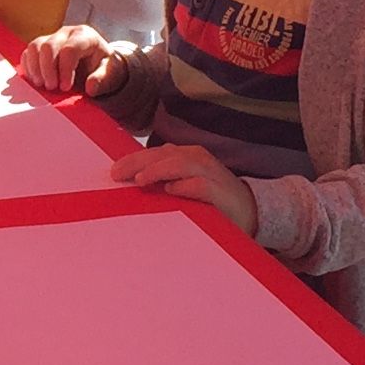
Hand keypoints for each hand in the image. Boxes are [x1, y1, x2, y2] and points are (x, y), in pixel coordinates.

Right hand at [21, 25, 125, 97]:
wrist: (97, 63)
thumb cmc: (103, 67)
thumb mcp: (110, 73)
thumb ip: (102, 80)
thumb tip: (91, 87)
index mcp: (85, 36)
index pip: (69, 49)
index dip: (65, 70)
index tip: (65, 88)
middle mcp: (67, 33)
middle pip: (49, 46)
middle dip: (47, 70)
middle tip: (51, 88)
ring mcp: (52, 37)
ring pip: (35, 46)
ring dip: (35, 68)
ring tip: (41, 85)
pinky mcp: (41, 46)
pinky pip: (28, 52)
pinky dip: (28, 67)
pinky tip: (36, 80)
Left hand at [113, 141, 255, 234]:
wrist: (250, 211)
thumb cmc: (210, 200)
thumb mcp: (183, 187)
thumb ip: (163, 182)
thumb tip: (131, 183)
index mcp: (187, 156)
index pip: (155, 153)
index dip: (133, 160)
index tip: (113, 172)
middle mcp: (197, 159)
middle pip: (163, 155)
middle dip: (138, 163)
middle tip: (117, 174)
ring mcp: (210, 173)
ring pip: (180, 164)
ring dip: (158, 170)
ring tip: (139, 180)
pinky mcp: (220, 190)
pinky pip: (201, 185)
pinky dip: (185, 186)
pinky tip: (171, 190)